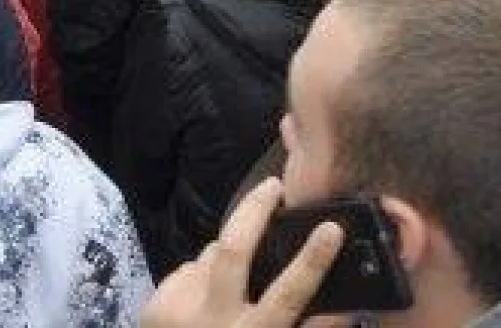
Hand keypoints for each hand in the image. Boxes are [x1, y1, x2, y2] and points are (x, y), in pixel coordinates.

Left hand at [141, 178, 343, 327]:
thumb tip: (344, 311)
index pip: (287, 295)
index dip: (311, 260)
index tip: (332, 228)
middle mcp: (212, 321)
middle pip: (233, 249)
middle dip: (254, 209)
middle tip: (273, 185)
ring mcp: (178, 312)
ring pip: (210, 255)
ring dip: (225, 254)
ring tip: (234, 277)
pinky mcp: (155, 306)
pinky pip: (189, 271)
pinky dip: (202, 275)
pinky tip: (204, 297)